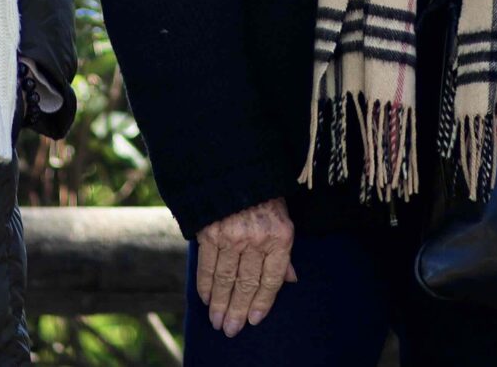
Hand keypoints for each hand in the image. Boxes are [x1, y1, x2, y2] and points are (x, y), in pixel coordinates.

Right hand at [193, 197, 297, 338]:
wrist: (235, 166)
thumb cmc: (264, 195)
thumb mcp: (283, 218)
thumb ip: (284, 251)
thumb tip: (291, 280)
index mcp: (279, 236)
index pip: (271, 280)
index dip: (262, 303)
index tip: (253, 320)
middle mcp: (256, 239)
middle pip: (246, 284)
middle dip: (237, 310)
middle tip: (231, 330)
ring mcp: (231, 236)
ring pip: (225, 279)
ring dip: (220, 303)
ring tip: (217, 321)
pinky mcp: (209, 232)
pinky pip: (207, 265)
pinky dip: (205, 284)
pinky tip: (205, 298)